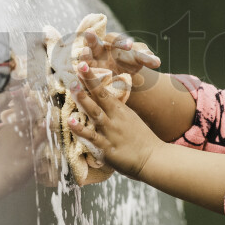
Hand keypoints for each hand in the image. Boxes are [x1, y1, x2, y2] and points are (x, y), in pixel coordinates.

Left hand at [67, 61, 163, 178]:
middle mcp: (115, 118)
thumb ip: (117, 112)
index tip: (83, 66)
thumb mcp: (131, 120)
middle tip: (79, 65)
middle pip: (100, 96)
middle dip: (89, 80)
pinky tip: (70, 121)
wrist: (153, 159)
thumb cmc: (142, 141)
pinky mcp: (107, 148)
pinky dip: (81, 129)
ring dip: (84, 100)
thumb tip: (105, 102)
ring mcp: (110, 132)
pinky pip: (92, 137)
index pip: (104, 91)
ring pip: (95, 113)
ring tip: (74, 87)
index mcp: (121, 111)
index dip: (93, 79)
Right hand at [78, 31, 160, 80]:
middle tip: (89, 32)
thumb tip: (157, 61)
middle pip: (95, 40)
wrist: (119, 70)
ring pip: (86, 53)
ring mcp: (92, 57)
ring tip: (83, 52)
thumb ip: (146, 58)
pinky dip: (81, 68)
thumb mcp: (139, 58)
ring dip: (84, 53)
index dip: (123, 43)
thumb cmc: (130, 60)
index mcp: (116, 42)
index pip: (119, 40)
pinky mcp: (87, 69)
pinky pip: (82, 67)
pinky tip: (79, 69)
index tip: (130, 46)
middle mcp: (102, 47)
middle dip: (91, 37)